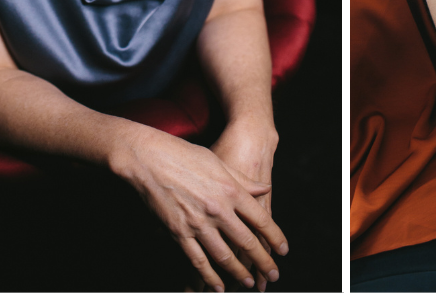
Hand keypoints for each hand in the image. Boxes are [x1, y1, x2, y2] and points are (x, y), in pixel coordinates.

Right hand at [115, 125, 287, 292]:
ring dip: (238, 272)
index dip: (275, 237)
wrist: (151, 159)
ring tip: (249, 283)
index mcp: (231, 190)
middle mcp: (218, 209)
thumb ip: (244, 181)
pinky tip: (218, 285)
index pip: (260, 219)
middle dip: (262, 261)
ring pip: (223, 255)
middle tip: (274, 274)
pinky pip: (197, 260)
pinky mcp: (178, 232)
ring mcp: (198, 223)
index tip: (283, 250)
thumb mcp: (220, 163)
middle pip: (246, 241)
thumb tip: (265, 188)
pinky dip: (209, 276)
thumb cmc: (186, 156)